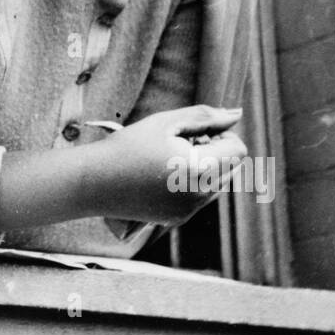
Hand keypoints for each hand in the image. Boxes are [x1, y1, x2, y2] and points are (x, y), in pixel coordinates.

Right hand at [87, 104, 246, 225]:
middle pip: (233, 168)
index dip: (222, 135)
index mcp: (201, 169)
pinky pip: (200, 198)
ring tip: (171, 159)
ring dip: (206, 168)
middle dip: (216, 152)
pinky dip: (191, 184)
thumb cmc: (128, 146)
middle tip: (182, 143)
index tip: (194, 132)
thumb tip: (237, 114)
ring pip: (219, 184)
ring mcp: (190, 211)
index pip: (239, 150)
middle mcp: (200, 195)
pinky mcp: (178, 219)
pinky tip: (162, 176)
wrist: (95, 183)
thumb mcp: (166, 122)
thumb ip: (205, 116)